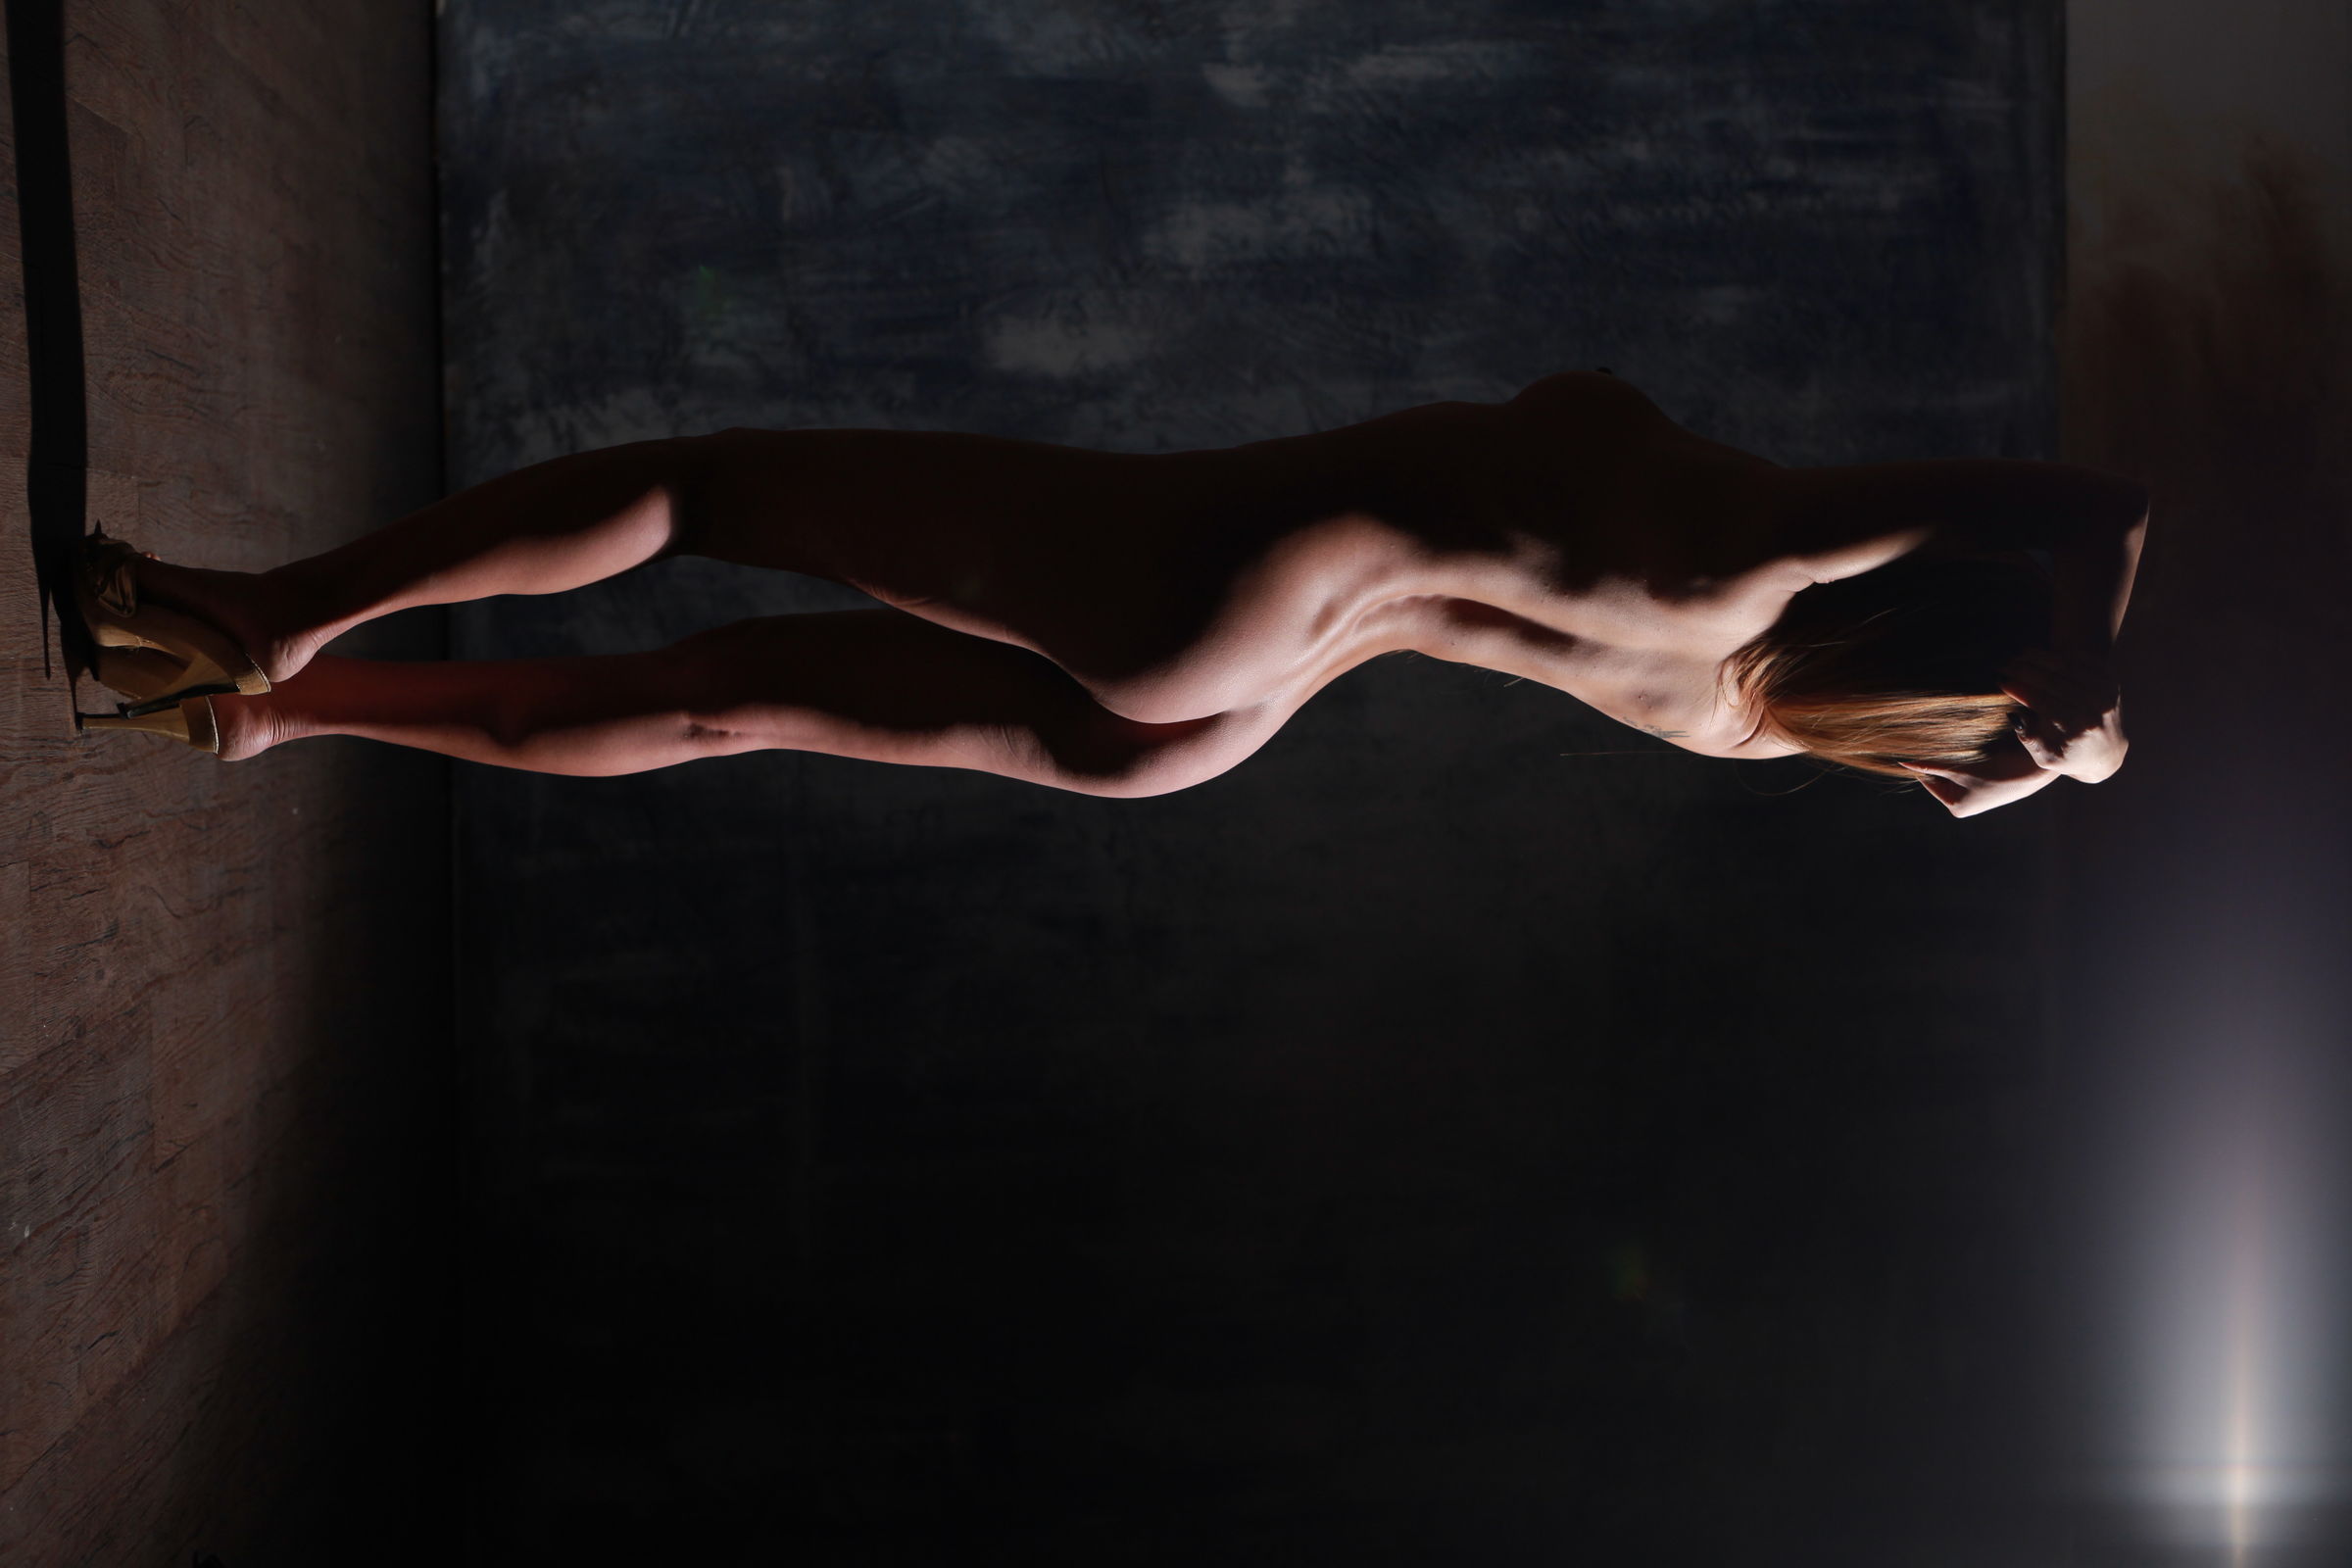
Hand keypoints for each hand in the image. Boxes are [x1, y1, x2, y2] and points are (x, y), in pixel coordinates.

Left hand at [1900, 732, 2061, 817]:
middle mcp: (1964, 803)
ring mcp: (1976, 792)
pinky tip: (1973, 748)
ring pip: (1954, 768)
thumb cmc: (2000, 772)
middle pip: (1941, 774)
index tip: (1916, 745)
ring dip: (1955, 756)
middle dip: (1941, 759)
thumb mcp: (1961, 768)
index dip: (1924, 762)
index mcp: (1956, 807)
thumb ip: (1931, 766)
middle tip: (1942, 741)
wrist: (2036, 768)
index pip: (1928, 780)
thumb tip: (1903, 763)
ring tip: (1962, 746)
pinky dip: (1967, 756)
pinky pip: (1967, 766)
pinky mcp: (1986, 781)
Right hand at [1998, 647, 2127, 782]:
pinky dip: (2060, 654)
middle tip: (2003, 665)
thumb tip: (2013, 714)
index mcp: (2078, 728)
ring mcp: (2106, 692)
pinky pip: (2082, 659)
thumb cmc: (2069, 756)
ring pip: (2067, 665)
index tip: (2000, 681)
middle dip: (2024, 669)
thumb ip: (2028, 738)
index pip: (2043, 701)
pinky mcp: (2110, 681)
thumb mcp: (2045, 757)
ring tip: (2017, 656)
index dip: (2020, 689)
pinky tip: (2041, 655)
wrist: (2106, 753)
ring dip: (2039, 658)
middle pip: (2054, 680)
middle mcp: (2095, 708)